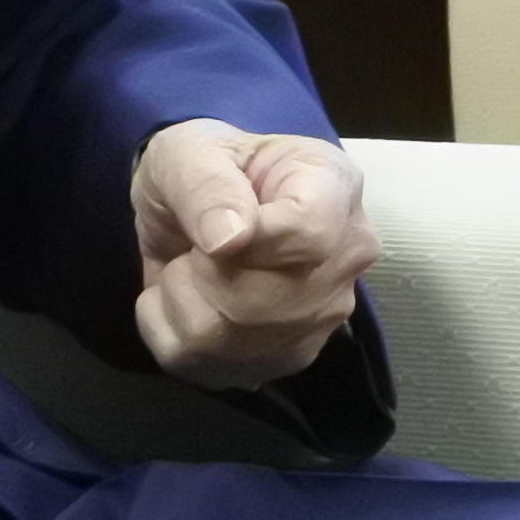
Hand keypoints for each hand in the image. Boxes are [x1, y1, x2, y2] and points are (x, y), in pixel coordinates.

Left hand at [132, 121, 377, 389]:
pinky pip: (207, 369)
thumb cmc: (203, 163)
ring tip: (191, 269)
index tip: (208, 230)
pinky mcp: (286, 358)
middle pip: (261, 304)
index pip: (307, 237)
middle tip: (194, 243)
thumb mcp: (189, 151)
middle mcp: (346, 259)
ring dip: (179, 302)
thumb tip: (230, 239)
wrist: (198, 204)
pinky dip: (172, 335)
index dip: (244, 241)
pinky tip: (190, 301)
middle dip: (196, 272)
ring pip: (227, 343)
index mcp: (335, 188)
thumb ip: (207, 185)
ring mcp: (321, 318)